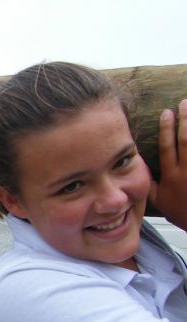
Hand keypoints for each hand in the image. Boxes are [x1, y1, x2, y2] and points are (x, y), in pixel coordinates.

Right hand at [149, 99, 186, 230]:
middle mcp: (186, 171)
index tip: (167, 112)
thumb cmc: (186, 215)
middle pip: (185, 140)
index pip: (167, 147)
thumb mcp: (162, 204)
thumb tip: (142, 174)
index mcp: (172, 176)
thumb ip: (152, 187)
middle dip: (185, 120)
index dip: (167, 129)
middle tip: (185, 102)